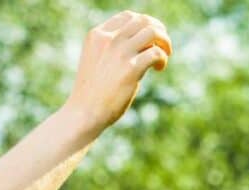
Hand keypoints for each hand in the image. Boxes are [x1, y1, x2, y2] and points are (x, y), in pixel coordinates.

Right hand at [65, 10, 171, 133]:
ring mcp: (120, 53)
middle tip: (163, 45)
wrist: (83, 113)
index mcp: (97, 35)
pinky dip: (163, 58)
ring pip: (153, 32)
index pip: (127, 16)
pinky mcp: (131, 69)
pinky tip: (159, 69)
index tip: (150, 37)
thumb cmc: (91, 92)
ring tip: (165, 54)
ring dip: (165, 42)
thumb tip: (141, 45)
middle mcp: (108, 40)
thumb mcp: (96, 61)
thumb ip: (112, 49)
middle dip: (158, 29)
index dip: (144, 24)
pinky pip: (156, 53)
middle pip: (143, 20)